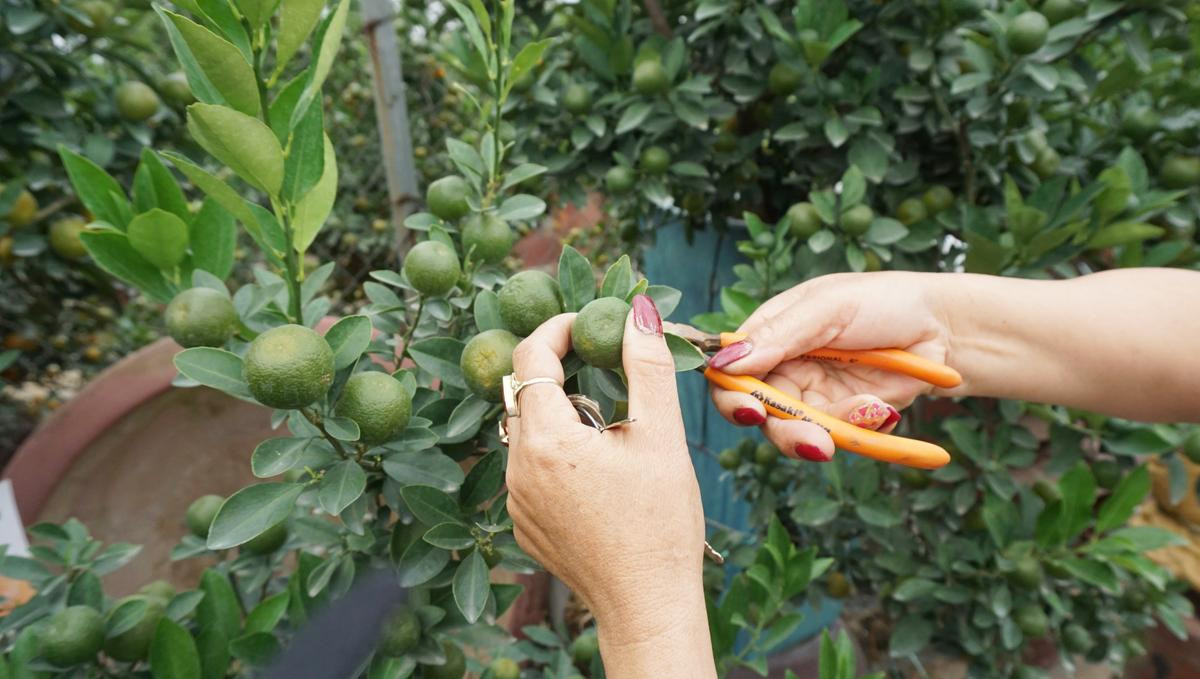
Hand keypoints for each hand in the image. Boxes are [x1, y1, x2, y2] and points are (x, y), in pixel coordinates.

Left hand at [505, 295, 715, 678]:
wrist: (646, 604)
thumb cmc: (659, 524)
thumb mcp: (661, 436)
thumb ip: (647, 366)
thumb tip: (637, 310)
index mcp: (546, 441)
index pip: (531, 358)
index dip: (557, 328)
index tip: (589, 321)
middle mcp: (517, 468)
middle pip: (526, 393)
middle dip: (562, 370)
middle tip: (603, 364)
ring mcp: (516, 500)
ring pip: (527, 432)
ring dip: (561, 414)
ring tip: (610, 429)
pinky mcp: (523, 524)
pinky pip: (530, 468)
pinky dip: (556, 453)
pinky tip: (597, 471)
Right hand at [709, 272, 953, 460]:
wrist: (943, 326)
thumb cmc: (883, 301)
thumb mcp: (828, 308)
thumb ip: (779, 336)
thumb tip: (726, 362)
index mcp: (771, 335)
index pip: (730, 372)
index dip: (731, 395)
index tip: (749, 410)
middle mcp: (785, 369)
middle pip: (759, 413)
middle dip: (783, 430)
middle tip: (811, 441)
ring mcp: (814, 396)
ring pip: (797, 433)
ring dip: (825, 435)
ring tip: (866, 415)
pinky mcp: (845, 418)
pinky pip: (840, 436)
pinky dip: (862, 427)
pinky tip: (884, 406)